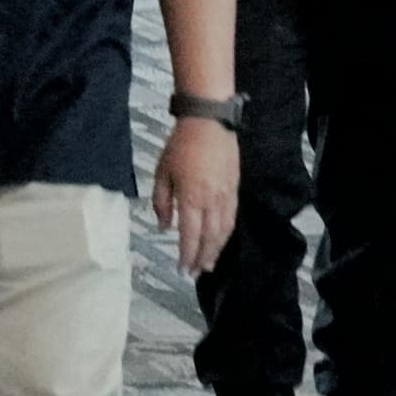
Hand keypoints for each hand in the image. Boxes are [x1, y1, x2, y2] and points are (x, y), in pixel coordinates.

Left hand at [153, 116, 238, 276]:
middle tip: (196, 273)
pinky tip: (221, 240)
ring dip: (216, 250)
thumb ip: (161, 202)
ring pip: (223, 231)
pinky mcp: (234, 189)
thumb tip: (163, 226)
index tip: (182, 269)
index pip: (190, 235)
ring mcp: (226, 196)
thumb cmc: (181, 145)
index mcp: (191, 197)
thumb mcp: (162, 172)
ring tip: (209, 264)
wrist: (209, 122)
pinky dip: (226, 234)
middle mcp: (211, 201)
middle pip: (209, 238)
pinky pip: (231, 218)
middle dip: (203, 258)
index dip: (187, 255)